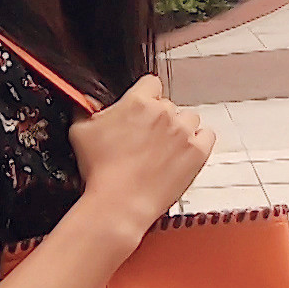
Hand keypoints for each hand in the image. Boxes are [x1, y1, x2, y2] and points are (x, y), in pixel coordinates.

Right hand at [68, 74, 214, 233]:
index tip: (141, 109)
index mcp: (138, 102)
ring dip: (180, 129)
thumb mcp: (81, 131)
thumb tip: (87, 101)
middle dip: (158, 118)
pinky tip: (185, 151)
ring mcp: (183, 132)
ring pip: (189, 118)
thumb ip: (86, 108)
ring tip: (165, 148)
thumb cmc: (101, 171)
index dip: (145, 96)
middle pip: (168, 105)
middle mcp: (164, 113)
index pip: (151, 83)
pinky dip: (199, 141)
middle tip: (145, 139)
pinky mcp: (197, 153)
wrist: (119, 204)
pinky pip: (207, 136)